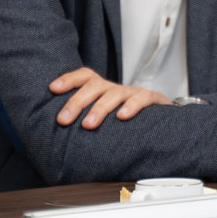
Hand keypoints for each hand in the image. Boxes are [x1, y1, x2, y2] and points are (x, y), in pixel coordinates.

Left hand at [47, 67, 168, 128]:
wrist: (163, 122)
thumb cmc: (125, 122)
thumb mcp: (104, 119)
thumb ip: (85, 123)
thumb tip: (56, 142)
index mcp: (102, 90)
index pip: (84, 76)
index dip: (68, 79)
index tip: (53, 89)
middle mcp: (115, 89)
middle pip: (94, 85)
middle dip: (77, 101)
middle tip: (63, 119)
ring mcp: (133, 93)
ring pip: (114, 93)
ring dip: (99, 108)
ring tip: (88, 125)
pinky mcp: (153, 99)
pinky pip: (142, 98)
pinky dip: (132, 106)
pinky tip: (122, 117)